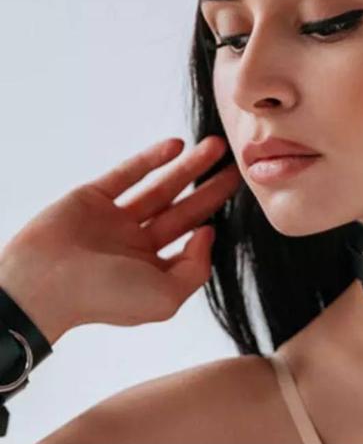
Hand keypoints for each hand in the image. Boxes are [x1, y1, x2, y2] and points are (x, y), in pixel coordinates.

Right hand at [0, 136, 239, 344]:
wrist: (42, 284)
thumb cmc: (102, 297)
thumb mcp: (164, 298)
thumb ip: (195, 268)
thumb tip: (208, 234)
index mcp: (150, 269)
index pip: (189, 240)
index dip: (212, 220)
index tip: (236, 204)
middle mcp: (134, 243)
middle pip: (182, 210)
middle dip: (210, 187)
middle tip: (238, 165)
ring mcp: (112, 219)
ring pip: (160, 187)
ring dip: (188, 166)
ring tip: (216, 145)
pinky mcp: (92, 197)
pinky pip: (127, 173)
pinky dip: (151, 158)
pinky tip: (176, 145)